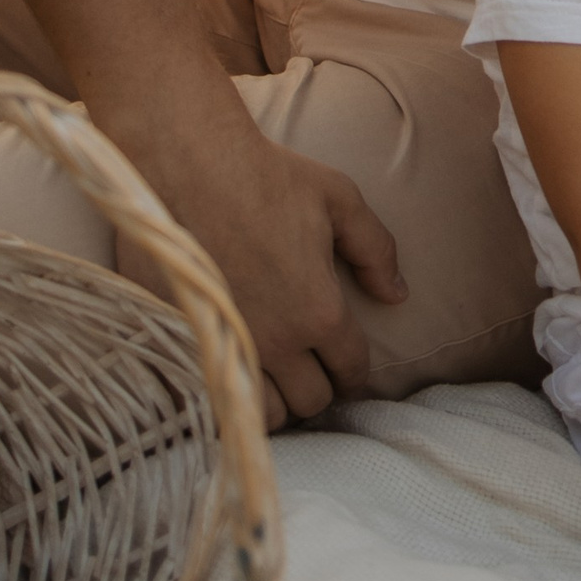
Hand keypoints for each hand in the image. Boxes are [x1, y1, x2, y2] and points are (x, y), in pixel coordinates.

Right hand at [117, 101, 405, 426]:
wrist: (187, 165)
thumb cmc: (267, 177)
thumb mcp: (340, 200)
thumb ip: (376, 250)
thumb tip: (397, 294)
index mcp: (318, 311)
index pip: (350, 369)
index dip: (355, 372)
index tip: (347, 368)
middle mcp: (276, 343)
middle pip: (310, 402)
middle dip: (318, 387)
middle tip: (311, 369)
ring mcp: (226, 349)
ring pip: (262, 414)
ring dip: (275, 401)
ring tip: (273, 377)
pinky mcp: (183, 347)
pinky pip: (212, 400)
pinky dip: (228, 396)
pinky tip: (233, 374)